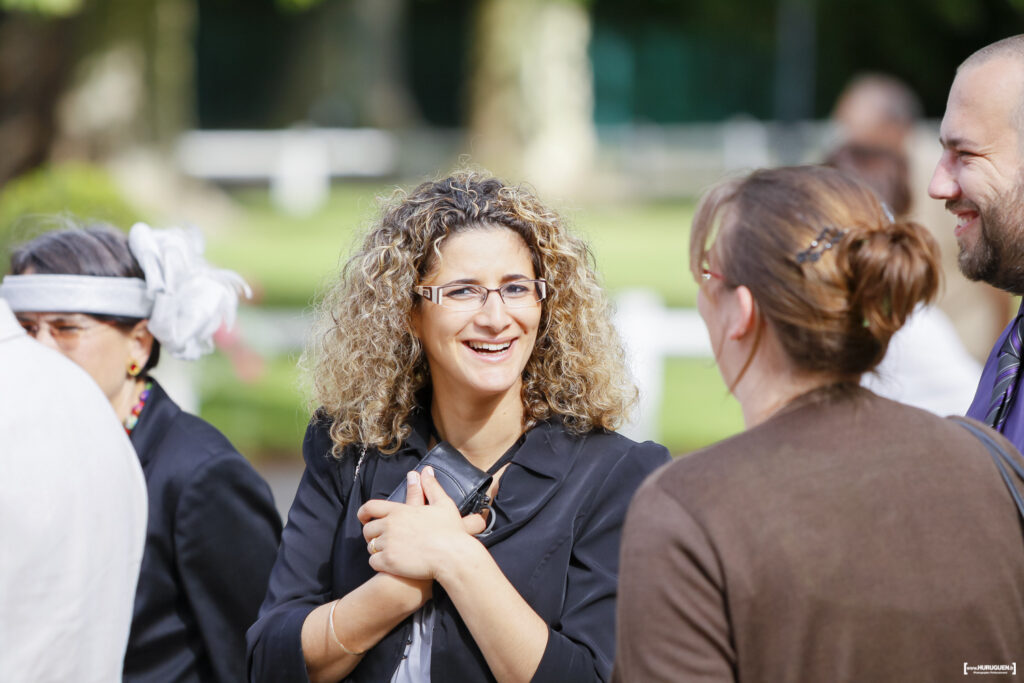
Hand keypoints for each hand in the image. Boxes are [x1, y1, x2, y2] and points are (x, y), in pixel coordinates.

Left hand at [358, 467, 486, 580]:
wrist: (452, 557)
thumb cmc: (450, 532)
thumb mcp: (443, 504)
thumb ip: (431, 487)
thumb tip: (426, 471)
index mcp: (399, 511)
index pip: (370, 507)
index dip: (363, 513)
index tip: (364, 518)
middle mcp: (390, 526)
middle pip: (368, 530)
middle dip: (372, 535)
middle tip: (382, 540)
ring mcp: (388, 544)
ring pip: (371, 547)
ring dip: (378, 550)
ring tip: (391, 552)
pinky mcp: (389, 562)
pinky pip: (374, 562)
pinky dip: (380, 564)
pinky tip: (391, 565)